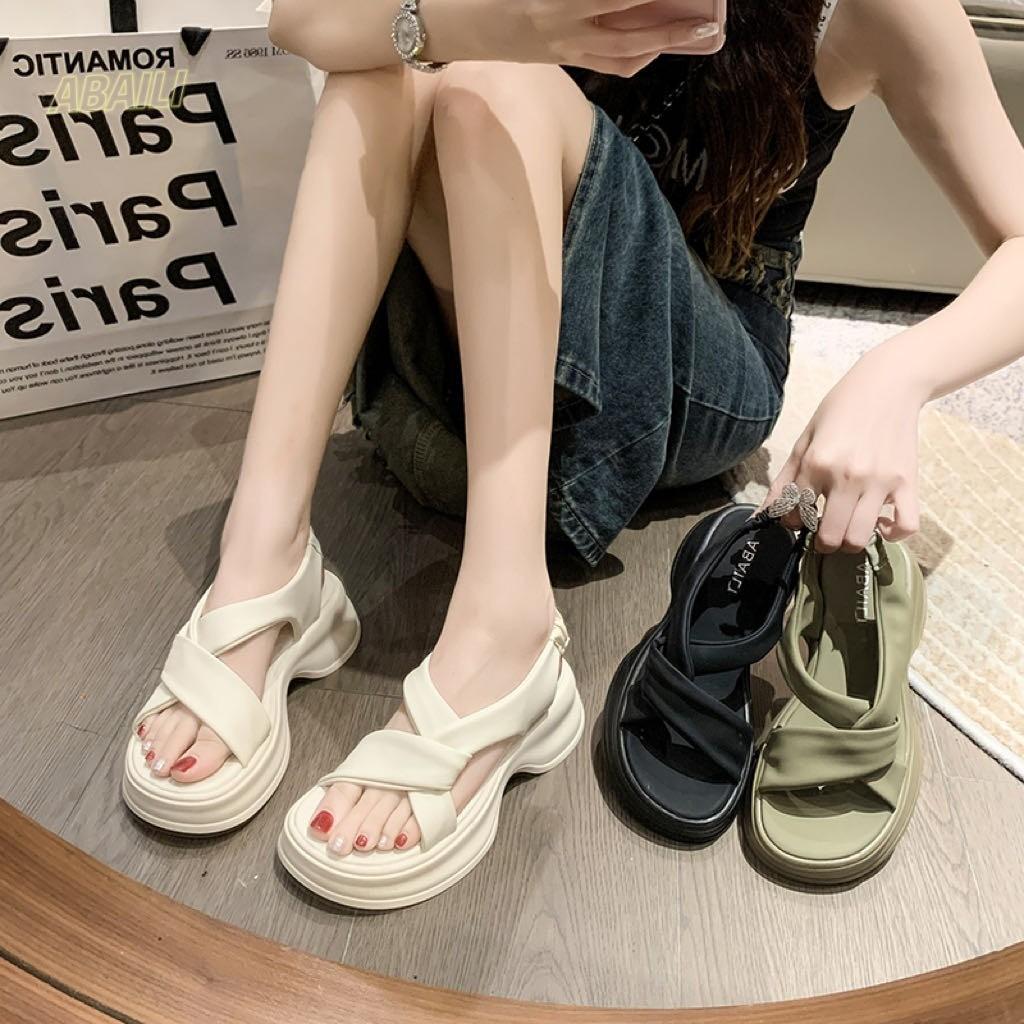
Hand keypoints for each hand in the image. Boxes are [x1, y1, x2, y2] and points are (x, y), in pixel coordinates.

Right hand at [471, 0, 719, 74]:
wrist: (439, 17)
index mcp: (550, 2)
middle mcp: (559, 29)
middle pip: (630, 32)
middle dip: (673, 25)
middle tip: (709, 19)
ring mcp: (558, 48)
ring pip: (622, 55)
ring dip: (663, 44)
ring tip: (695, 32)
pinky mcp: (556, 57)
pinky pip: (606, 64)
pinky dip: (636, 55)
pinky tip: (656, 42)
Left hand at [763, 346, 928, 552]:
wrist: (888, 384)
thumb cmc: (841, 410)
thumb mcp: (805, 440)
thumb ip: (785, 480)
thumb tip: (763, 514)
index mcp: (817, 463)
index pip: (796, 515)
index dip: (793, 522)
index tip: (799, 517)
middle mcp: (848, 476)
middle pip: (830, 536)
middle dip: (821, 541)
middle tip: (822, 531)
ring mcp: (880, 481)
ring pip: (861, 537)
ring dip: (850, 541)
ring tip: (847, 527)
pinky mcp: (907, 482)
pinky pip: (907, 526)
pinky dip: (894, 534)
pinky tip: (881, 524)